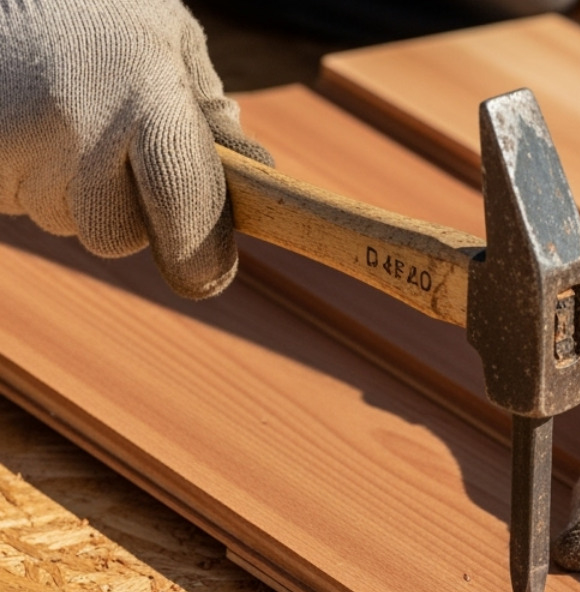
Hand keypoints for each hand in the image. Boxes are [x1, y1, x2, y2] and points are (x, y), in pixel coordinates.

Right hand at [0, 0, 270, 297]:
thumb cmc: (95, 6)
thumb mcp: (167, 36)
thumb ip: (208, 110)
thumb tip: (255, 175)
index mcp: (146, 92)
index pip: (185, 208)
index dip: (201, 257)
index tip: (207, 276)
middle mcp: (77, 122)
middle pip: (114, 234)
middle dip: (122, 209)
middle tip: (112, 147)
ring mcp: (12, 139)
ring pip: (60, 219)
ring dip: (67, 189)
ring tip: (58, 115)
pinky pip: (12, 200)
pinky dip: (23, 175)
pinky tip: (22, 118)